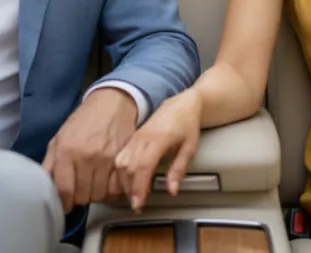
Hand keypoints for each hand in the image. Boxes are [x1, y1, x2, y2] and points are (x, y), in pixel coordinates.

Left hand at [42, 88, 138, 211]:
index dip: (64, 203)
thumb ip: (49, 164)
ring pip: (100, 195)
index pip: (64, 191)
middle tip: (80, 187)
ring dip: (95, 194)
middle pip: (83, 196)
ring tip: (93, 182)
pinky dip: (111, 189)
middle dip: (80, 196)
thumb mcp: (59, 138)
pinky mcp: (123, 160)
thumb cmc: (84, 121)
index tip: (66, 204)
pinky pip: (116, 189)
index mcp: (66, 151)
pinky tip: (107, 180)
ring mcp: (107, 159)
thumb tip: (42, 187)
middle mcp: (86, 156)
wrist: (112, 103)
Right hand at [114, 89, 202, 211]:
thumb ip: (179, 170)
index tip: (139, 203)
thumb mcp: (189, 148)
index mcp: (158, 139)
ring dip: (124, 182)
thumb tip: (172, 190)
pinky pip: (121, 156)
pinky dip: (122, 171)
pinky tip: (127, 181)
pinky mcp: (133, 138)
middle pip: (128, 167)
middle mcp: (143, 138)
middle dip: (130, 189)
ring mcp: (136, 137)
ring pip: (121, 162)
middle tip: (137, 205)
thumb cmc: (187, 124)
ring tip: (132, 196)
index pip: (143, 167)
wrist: (181, 105)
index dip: (139, 187)